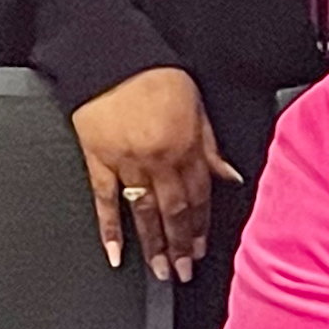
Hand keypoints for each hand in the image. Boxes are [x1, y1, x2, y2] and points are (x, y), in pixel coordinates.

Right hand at [70, 67, 240, 282]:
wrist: (109, 55)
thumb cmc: (154, 74)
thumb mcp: (196, 105)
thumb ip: (211, 145)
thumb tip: (230, 177)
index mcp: (185, 146)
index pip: (198, 196)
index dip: (201, 226)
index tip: (202, 249)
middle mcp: (159, 159)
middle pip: (174, 212)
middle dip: (181, 246)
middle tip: (184, 273)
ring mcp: (126, 163)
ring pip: (144, 213)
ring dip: (154, 246)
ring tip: (160, 273)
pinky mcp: (97, 159)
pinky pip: (105, 201)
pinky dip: (109, 229)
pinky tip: (115, 253)